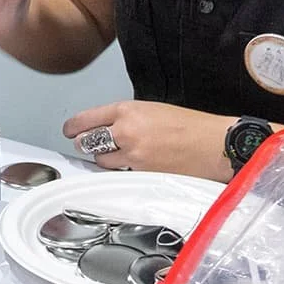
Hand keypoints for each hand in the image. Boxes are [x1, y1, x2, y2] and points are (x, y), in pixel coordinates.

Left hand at [63, 100, 236, 181]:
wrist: (215, 145)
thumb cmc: (190, 125)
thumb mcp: (153, 110)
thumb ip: (127, 117)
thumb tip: (109, 127)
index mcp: (128, 111)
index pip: (87, 119)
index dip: (73, 126)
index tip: (69, 130)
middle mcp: (125, 132)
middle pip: (88, 141)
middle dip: (85, 143)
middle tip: (86, 144)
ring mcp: (132, 156)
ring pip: (102, 161)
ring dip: (103, 159)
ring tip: (115, 155)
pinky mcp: (142, 174)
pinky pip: (121, 173)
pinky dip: (121, 170)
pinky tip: (131, 166)